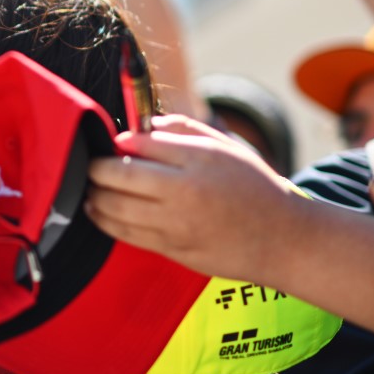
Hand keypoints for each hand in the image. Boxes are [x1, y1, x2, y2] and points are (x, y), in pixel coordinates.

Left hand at [85, 115, 292, 281]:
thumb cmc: (254, 188)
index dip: (120, 141)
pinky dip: (104, 220)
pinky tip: (97, 210)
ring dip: (94, 194)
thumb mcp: (226, 147)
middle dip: (97, 167)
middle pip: (120, 175)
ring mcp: (177, 224)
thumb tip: (144, 125)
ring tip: (89, 187)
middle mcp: (185, 191)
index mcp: (200, 160)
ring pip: (115, 207)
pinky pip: (125, 233)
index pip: (142, 144)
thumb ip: (184, 130)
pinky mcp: (172, 249)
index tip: (114, 142)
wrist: (284, 239)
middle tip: (91, 163)